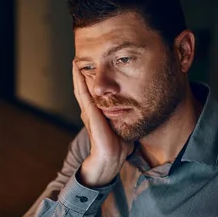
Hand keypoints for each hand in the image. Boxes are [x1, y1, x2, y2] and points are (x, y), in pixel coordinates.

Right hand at [72, 61, 132, 185]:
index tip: (93, 64)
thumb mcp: (124, 125)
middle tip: (81, 56)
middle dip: (83, 72)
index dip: (92, 78)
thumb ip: (127, 116)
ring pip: (81, 87)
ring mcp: (88, 111)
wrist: (111, 159)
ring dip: (78, 73)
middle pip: (84, 86)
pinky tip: (80, 70)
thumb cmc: (118, 146)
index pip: (92, 91)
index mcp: (97, 112)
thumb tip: (140, 108)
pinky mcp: (90, 113)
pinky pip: (83, 93)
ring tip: (77, 59)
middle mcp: (90, 110)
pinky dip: (80, 80)